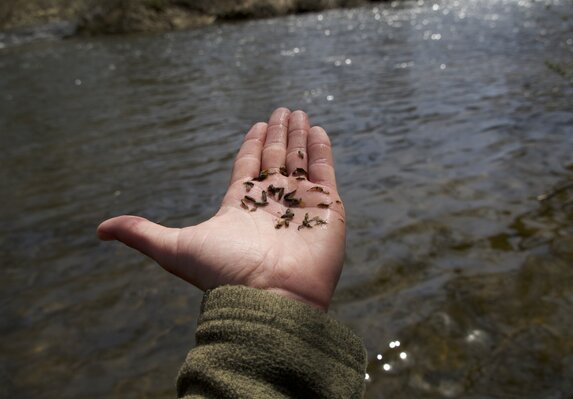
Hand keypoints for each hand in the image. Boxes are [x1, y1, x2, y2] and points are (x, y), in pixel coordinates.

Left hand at [97, 108, 345, 309]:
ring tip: (299, 113)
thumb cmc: (224, 273)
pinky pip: (325, 172)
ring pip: (300, 161)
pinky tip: (317, 131)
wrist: (271, 298)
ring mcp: (301, 205)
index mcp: (241, 205)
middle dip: (278, 135)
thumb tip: (99, 229)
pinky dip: (322, 151)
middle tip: (282, 110)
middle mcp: (271, 203)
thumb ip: (142, 233)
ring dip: (300, 137)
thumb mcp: (175, 248)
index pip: (249, 166)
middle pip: (275, 159)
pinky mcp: (327, 209)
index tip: (258, 124)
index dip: (253, 145)